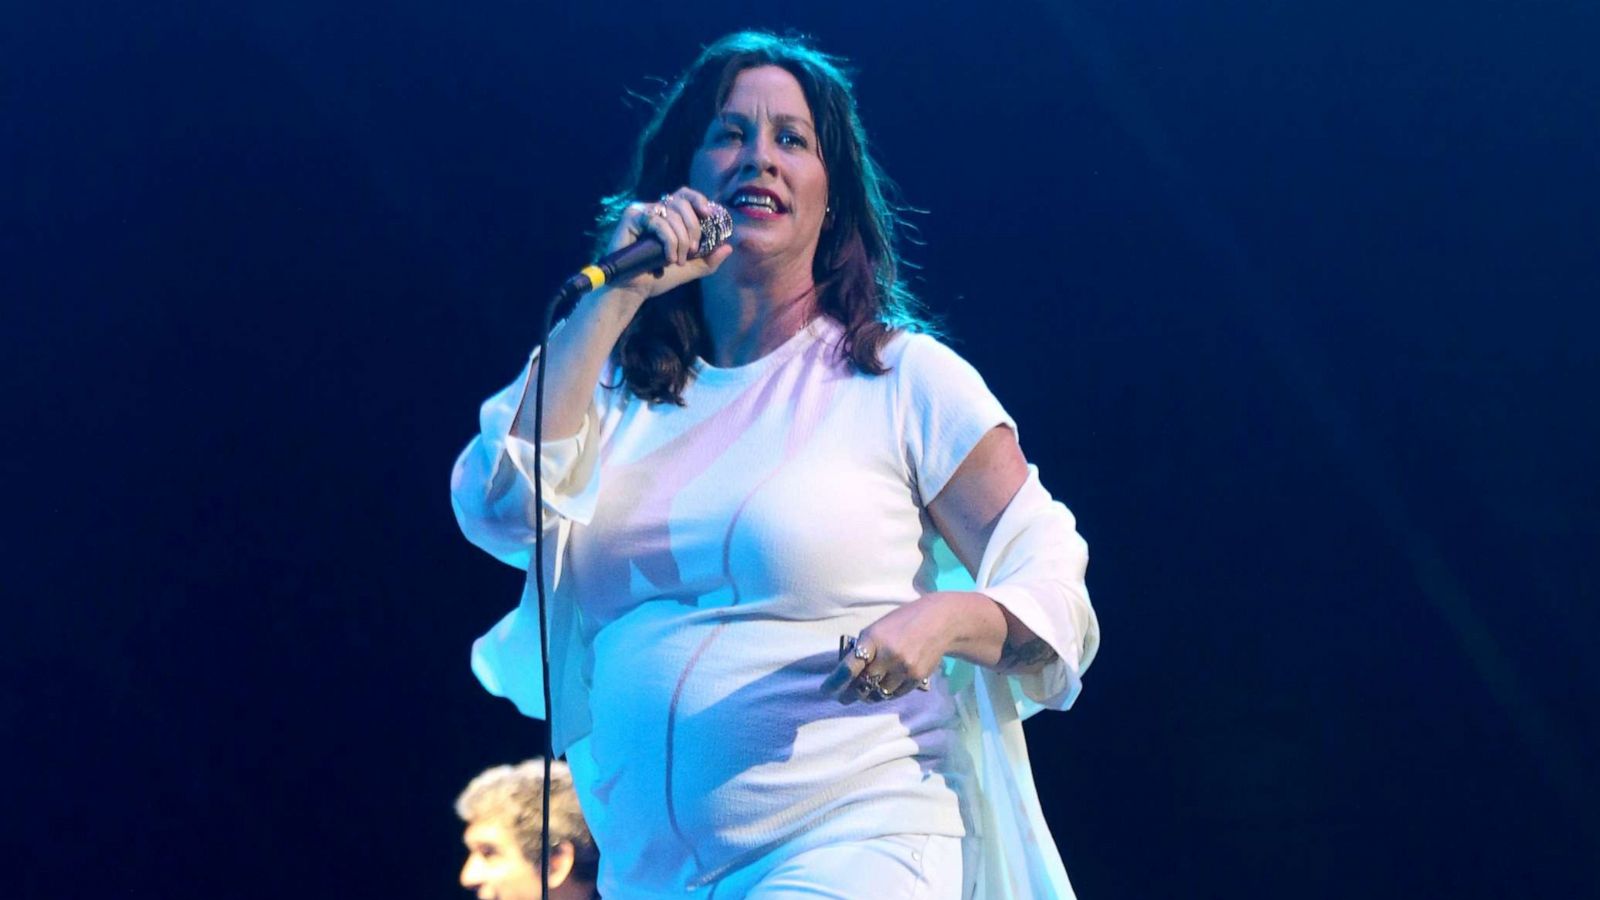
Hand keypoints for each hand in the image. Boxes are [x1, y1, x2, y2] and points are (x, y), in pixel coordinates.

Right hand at [602, 187, 732, 301]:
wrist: (633, 290)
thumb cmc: (657, 278)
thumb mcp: (689, 269)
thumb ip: (708, 259)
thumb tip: (728, 247)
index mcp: (668, 217)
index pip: (685, 196)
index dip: (699, 200)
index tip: (709, 215)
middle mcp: (655, 210)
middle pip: (682, 202)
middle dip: (694, 227)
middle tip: (694, 250)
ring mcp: (642, 212)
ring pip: (672, 213)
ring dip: (681, 240)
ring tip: (677, 261)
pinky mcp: (632, 217)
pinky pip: (658, 222)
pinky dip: (668, 241)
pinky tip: (667, 259)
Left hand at [823, 594, 962, 703]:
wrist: (940, 622)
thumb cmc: (903, 622)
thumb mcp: (878, 628)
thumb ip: (863, 647)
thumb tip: (848, 671)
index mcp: (872, 638)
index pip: (849, 667)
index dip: (835, 682)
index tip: (826, 691)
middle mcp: (887, 655)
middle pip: (862, 684)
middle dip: (851, 693)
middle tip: (844, 698)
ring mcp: (903, 668)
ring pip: (879, 693)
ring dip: (870, 694)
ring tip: (866, 692)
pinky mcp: (917, 678)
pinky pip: (895, 693)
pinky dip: (887, 692)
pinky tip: (885, 686)